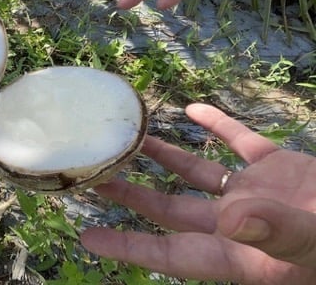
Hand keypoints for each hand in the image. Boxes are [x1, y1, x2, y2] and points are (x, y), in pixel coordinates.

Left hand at [81, 104, 315, 283]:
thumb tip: (232, 218)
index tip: (86, 237)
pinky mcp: (279, 167)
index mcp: (238, 252)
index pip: (169, 253)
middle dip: (130, 194)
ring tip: (130, 138)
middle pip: (169, 210)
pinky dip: (215, 126)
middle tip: (92, 175)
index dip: (126, 248)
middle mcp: (238, 224)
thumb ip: (277, 230)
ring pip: (197, 174)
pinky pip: (239, 143)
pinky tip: (190, 111)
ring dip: (163, 156)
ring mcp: (258, 193)